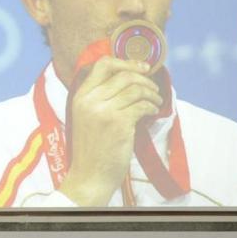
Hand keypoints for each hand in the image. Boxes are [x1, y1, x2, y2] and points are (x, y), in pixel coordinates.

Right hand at [59, 57, 162, 205]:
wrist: (89, 175)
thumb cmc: (91, 147)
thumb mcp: (86, 116)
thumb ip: (99, 97)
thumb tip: (128, 77)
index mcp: (80, 95)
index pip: (103, 64)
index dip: (126, 62)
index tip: (142, 67)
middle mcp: (90, 100)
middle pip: (124, 74)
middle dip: (145, 78)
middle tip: (154, 88)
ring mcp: (104, 111)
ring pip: (136, 88)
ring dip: (151, 93)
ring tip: (156, 101)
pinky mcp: (119, 124)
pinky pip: (142, 105)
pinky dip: (151, 106)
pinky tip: (152, 112)